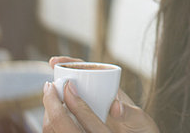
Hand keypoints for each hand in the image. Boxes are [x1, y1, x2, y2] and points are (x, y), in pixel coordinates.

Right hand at [43, 56, 159, 132]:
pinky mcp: (86, 123)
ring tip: (48, 100)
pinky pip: (70, 115)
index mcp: (108, 86)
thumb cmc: (142, 127)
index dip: (70, 63)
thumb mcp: (138, 119)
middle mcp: (97, 94)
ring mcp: (90, 108)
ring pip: (69, 98)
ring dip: (57, 97)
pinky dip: (61, 114)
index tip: (55, 62)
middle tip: (47, 84)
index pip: (86, 68)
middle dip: (58, 79)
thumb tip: (115, 107)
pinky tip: (52, 118)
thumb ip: (129, 113)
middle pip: (73, 81)